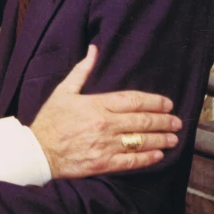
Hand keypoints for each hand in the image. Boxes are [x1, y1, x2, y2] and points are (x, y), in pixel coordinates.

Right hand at [30, 46, 181, 177]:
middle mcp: (105, 124)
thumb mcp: (63, 91)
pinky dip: (148, 158)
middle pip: (143, 121)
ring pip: (141, 141)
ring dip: (161, 139)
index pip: (134, 101)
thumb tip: (93, 50)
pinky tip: (158, 155)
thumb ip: (81, 71)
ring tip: (173, 138)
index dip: (155, 102)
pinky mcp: (103, 163)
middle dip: (164, 121)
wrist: (37, 150)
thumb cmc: (50, 120)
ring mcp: (105, 145)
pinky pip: (131, 161)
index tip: (168, 104)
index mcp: (97, 105)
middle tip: (176, 121)